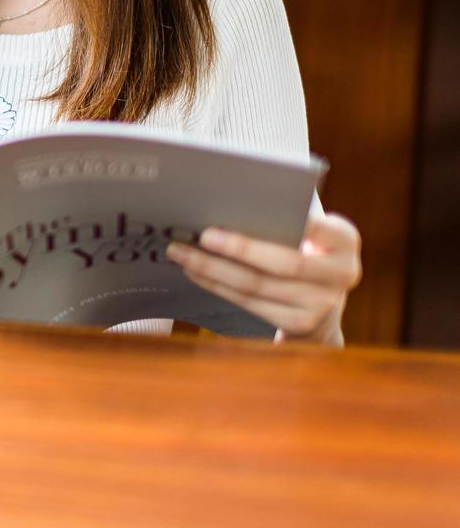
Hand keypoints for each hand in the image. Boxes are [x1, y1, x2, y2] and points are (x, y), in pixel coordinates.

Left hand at [166, 212, 361, 344]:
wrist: (320, 303)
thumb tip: (226, 203)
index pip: (316, 225)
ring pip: (258, 285)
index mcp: (344, 240)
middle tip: (202, 235)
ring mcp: (324, 304)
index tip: (251, 210)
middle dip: (238, 248)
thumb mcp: (305, 230)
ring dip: (213, 269)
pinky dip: (218, 286)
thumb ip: (282, 217)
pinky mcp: (301, 325)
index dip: (287, 221)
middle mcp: (343, 273)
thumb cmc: (301, 249)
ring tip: (182, 253)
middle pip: (283, 262)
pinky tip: (197, 272)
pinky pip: (250, 304)